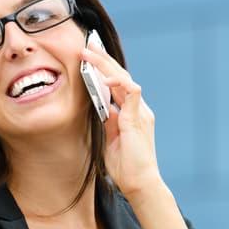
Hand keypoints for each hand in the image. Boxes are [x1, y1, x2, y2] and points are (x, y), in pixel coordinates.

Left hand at [80, 43, 162, 199]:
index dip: (104, 70)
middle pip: (120, 76)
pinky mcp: (139, 118)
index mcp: (131, 113)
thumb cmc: (125, 166)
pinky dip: (118, 82)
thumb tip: (100, 108)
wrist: (139, 183)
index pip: (117, 85)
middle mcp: (138, 109)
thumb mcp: (110, 139)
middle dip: (103, 60)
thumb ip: (108, 122)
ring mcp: (140, 112)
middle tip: (88, 45)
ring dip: (106, 65)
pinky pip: (131, 92)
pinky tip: (104, 78)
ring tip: (90, 53)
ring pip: (124, 79)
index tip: (89, 57)